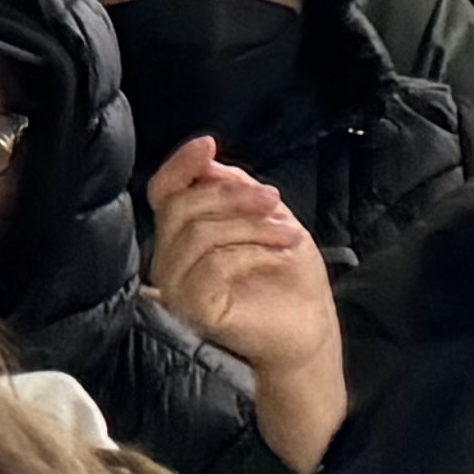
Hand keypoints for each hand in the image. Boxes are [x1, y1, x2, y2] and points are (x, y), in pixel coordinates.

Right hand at [148, 139, 345, 471]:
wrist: (310, 329)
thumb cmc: (288, 278)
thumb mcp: (265, 218)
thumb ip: (232, 190)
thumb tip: (208, 159)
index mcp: (185, 235)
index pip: (164, 193)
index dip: (180, 166)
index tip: (208, 145)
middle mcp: (171, 260)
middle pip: (179, 206)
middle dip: (231, 196)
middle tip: (272, 200)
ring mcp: (178, 287)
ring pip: (196, 234)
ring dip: (249, 226)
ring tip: (287, 235)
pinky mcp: (193, 309)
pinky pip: (209, 265)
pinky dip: (248, 254)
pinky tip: (275, 258)